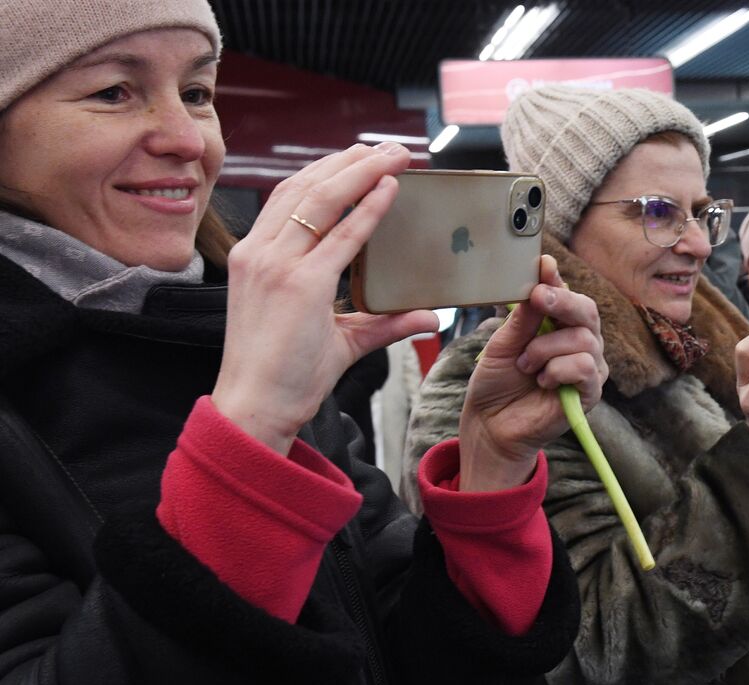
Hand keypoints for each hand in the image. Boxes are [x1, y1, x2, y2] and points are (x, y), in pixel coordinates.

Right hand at [213, 143, 437, 453]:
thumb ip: (381, 322)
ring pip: (320, 198)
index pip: (291, 196)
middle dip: (350, 161)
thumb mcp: (335, 338)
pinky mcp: (299, 286)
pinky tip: (390, 190)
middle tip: (388, 147)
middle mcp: (261, 253)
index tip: (360, 157)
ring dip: (361, 171)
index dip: (328, 171)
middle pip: (306, 186)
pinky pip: (342, 238)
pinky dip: (368, 209)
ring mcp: (276, 266)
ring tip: (395, 156)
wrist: (254, 406)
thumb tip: (427, 318)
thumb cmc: (284, 375)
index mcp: (258, 256)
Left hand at [457, 255, 605, 490]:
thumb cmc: (497, 383)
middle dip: (562, 301)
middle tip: (538, 298)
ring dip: (547, 348)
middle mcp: (581, 342)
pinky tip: (542, 381)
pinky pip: (586, 367)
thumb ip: (525, 315)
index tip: (541, 267)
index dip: (556, 280)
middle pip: (588, 310)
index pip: (567, 294)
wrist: (491, 424)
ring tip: (525, 365)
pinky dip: (559, 369)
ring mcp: (589, 367)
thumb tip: (542, 272)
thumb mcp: (503, 343)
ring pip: (584, 339)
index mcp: (560, 326)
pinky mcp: (591, 393)